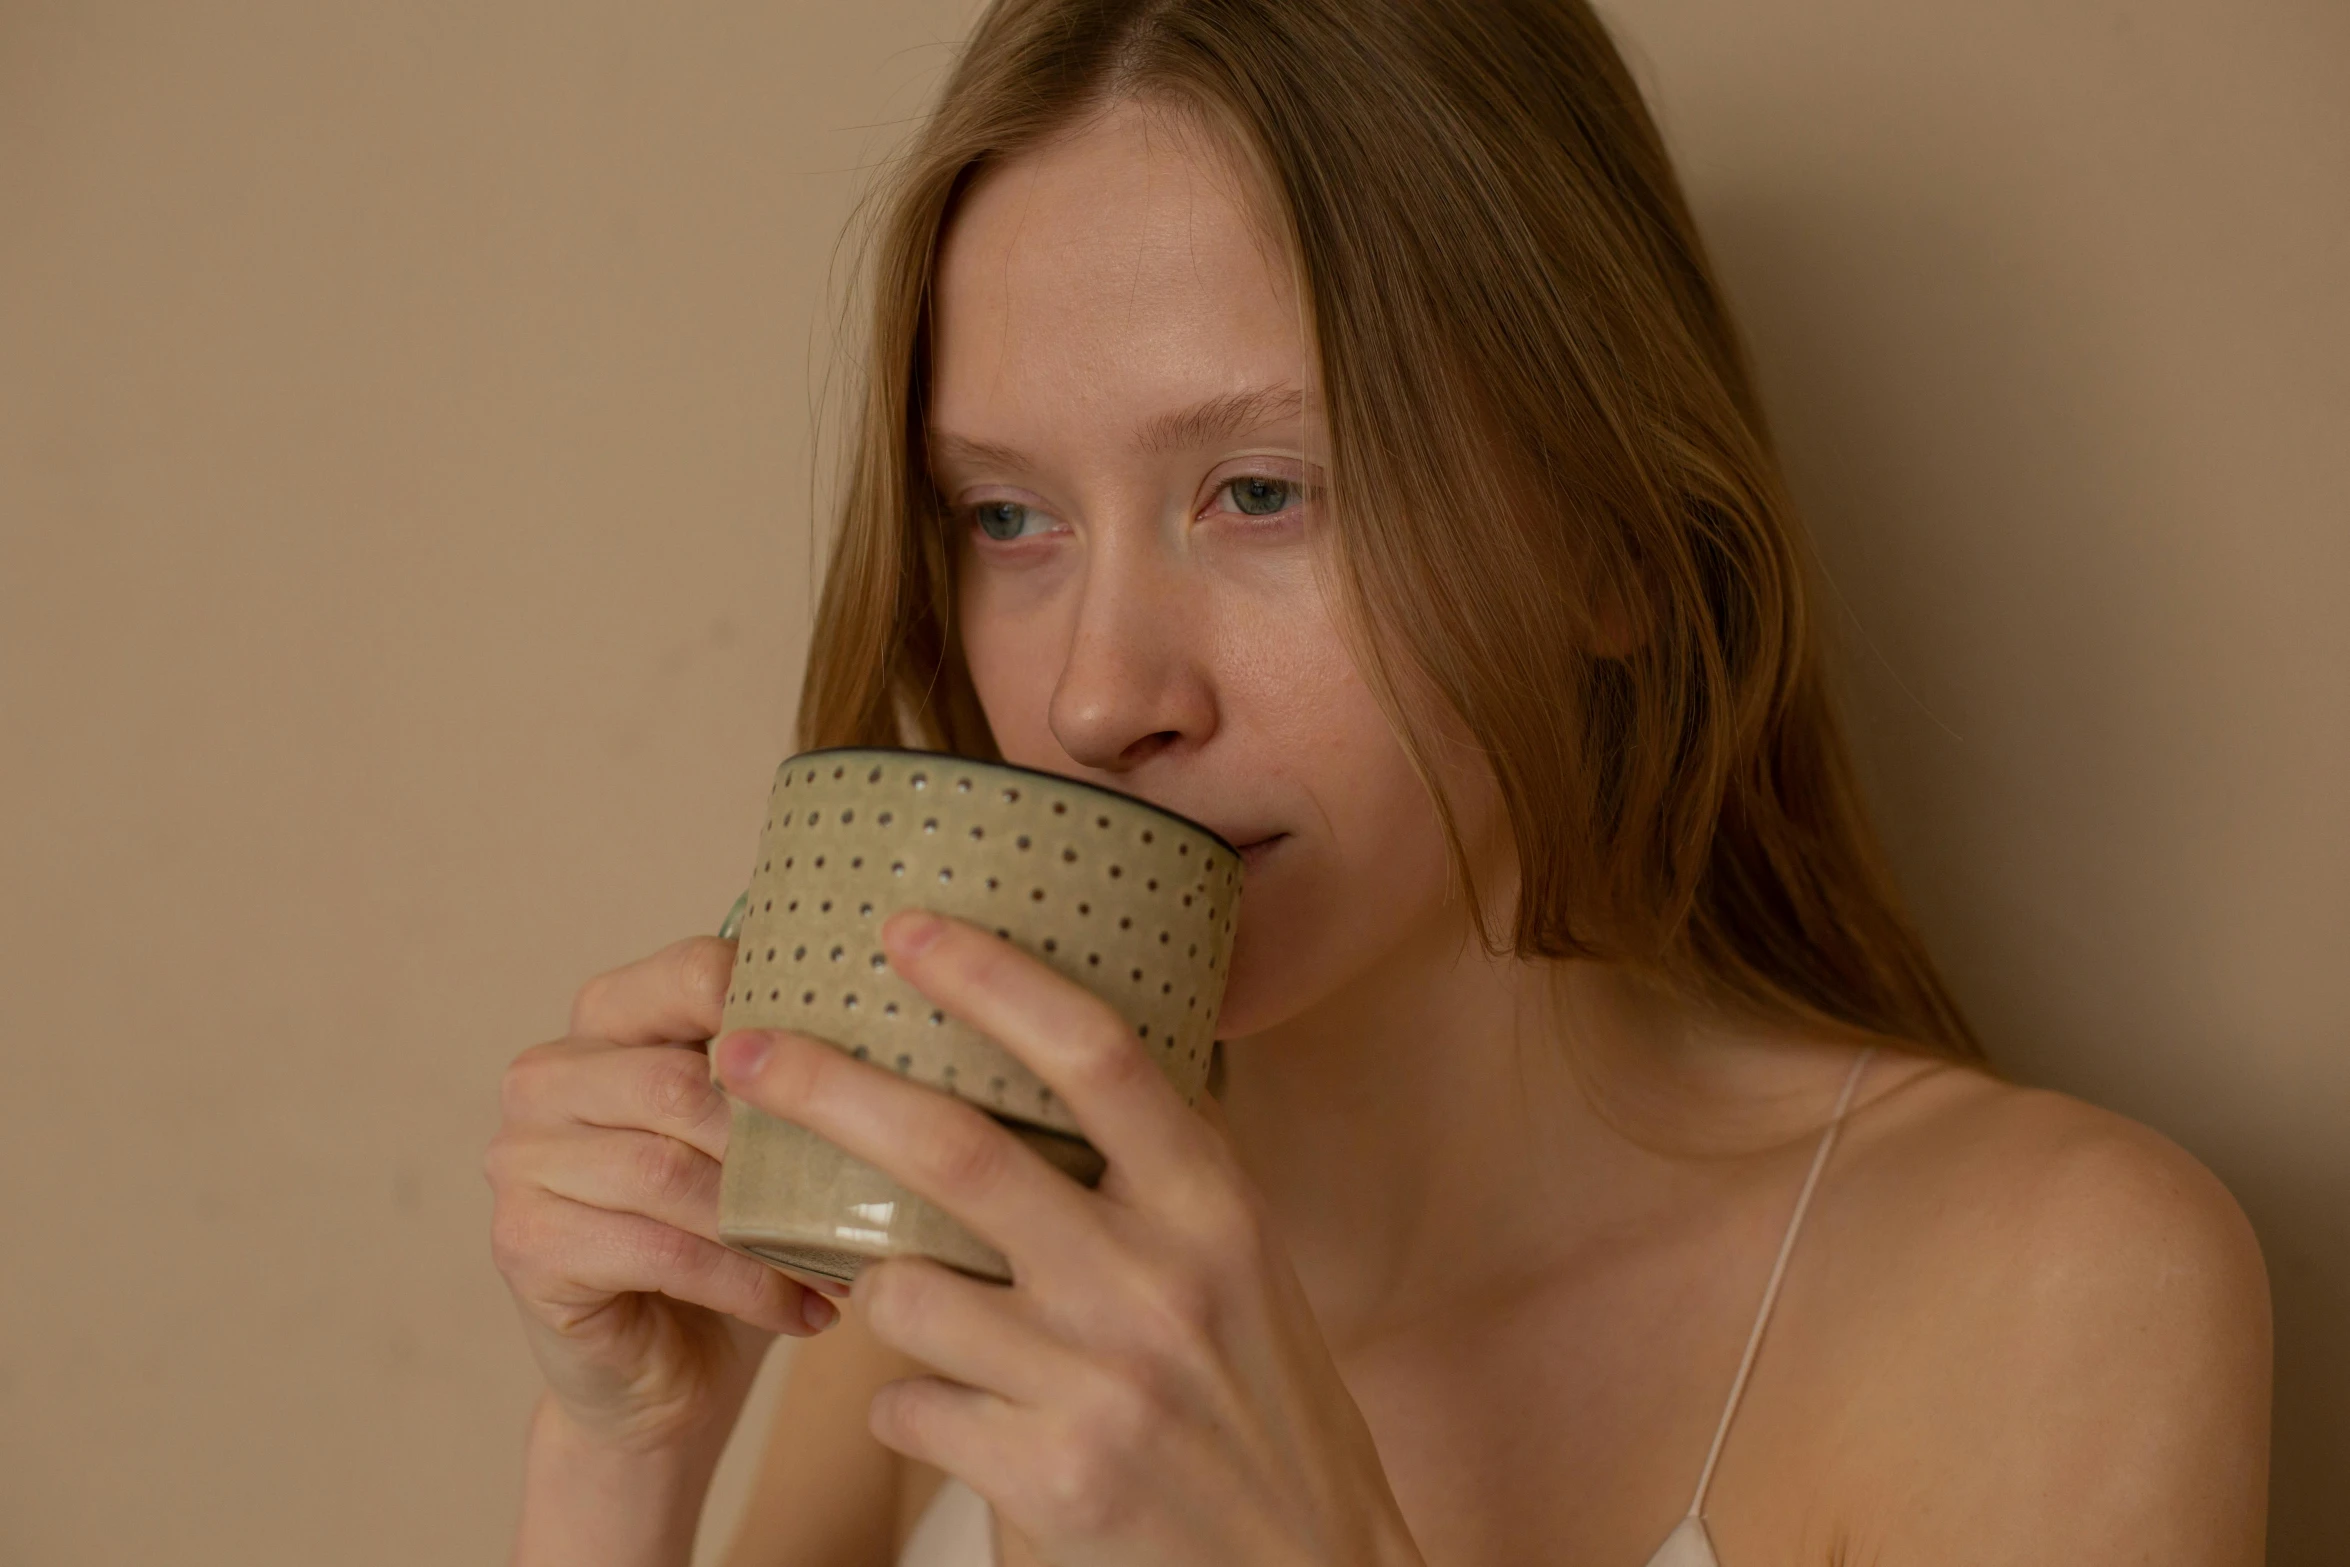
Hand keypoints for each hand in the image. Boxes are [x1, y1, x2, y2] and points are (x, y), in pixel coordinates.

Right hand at [485, 935, 841, 1457]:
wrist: (663, 1374)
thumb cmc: (732, 1235)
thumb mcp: (767, 1140)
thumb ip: (796, 1074)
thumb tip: (911, 1030)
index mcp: (606, 1018)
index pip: (691, 973)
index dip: (779, 1011)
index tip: (861, 1062)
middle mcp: (546, 1075)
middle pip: (678, 1081)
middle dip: (779, 1140)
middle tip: (866, 1184)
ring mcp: (521, 1159)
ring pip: (668, 1171)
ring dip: (771, 1224)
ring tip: (848, 1260)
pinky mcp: (525, 1244)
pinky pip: (658, 1250)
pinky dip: (748, 1283)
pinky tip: (808, 1308)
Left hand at [709, 909, 1427, 1566]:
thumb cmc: (1253, 1400)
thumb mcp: (1237, 1263)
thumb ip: (1152, 1176)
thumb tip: (1039, 1054)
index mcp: (1211, 1205)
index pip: (1097, 1055)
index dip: (992, 979)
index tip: (903, 927)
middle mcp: (1161, 1280)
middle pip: (957, 1151)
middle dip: (827, 1087)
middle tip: (742, 1045)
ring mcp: (1104, 1382)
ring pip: (904, 1291)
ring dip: (881, 1292)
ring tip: (932, 1315)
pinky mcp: (1053, 1478)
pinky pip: (906, 1406)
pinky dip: (910, 1404)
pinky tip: (965, 1419)